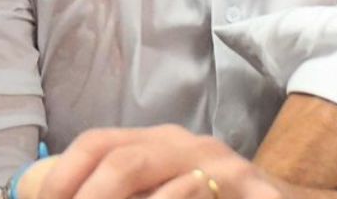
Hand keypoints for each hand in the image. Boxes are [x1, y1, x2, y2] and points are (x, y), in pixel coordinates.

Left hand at [26, 127, 294, 198]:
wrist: (278, 196)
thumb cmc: (206, 196)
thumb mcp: (158, 189)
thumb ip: (126, 188)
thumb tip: (58, 197)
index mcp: (152, 143)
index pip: (96, 143)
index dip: (63, 176)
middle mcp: (181, 143)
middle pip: (120, 159)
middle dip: (87, 195)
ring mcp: (215, 163)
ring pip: (154, 174)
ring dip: (112, 195)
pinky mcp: (246, 183)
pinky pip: (197, 192)